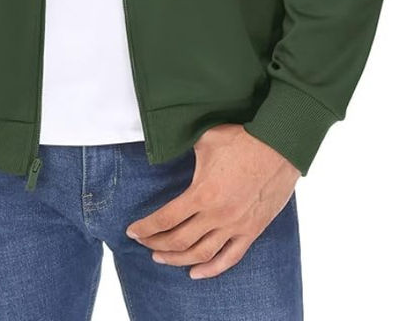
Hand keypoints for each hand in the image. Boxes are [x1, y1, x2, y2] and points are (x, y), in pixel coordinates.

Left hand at [125, 123, 300, 278]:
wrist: (279, 146)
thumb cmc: (241, 139)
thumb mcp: (205, 139)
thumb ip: (183, 146)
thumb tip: (165, 141)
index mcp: (202, 194)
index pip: (166, 219)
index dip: (146, 228)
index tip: (132, 231)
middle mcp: (217, 215)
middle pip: (179, 240)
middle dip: (157, 244)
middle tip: (144, 243)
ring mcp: (235, 226)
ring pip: (201, 254)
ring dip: (178, 259)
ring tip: (162, 258)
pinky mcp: (252, 230)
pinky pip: (229, 258)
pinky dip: (211, 269)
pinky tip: (196, 273)